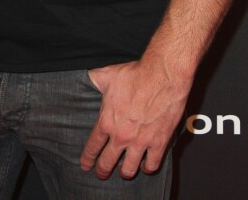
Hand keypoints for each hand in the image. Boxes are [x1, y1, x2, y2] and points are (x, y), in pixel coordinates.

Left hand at [80, 56, 189, 180]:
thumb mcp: (108, 75)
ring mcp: (140, 142)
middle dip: (102, 171)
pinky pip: (151, 165)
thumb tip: (86, 77)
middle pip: (107, 163)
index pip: (92, 147)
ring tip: (123, 170)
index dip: (87, 158)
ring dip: (124, 172)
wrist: (162, 75)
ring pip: (128, 170)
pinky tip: (145, 165)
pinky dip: (147, 167)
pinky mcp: (158, 143)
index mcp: (107, 121)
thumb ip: (95, 79)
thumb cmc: (136, 74)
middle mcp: (121, 136)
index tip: (86, 164)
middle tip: (101, 174)